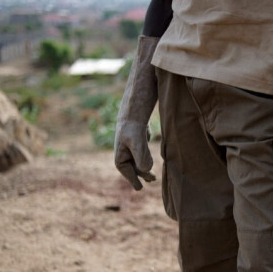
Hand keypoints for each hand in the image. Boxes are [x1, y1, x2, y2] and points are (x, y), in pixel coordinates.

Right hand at [113, 36, 158, 189]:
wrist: (140, 84)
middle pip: (129, 160)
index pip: (123, 166)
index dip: (131, 178)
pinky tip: (152, 144)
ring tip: (153, 172)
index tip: (140, 188)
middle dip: (138, 172)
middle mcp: (124, 137)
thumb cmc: (136, 110)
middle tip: (150, 182)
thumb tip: (146, 170)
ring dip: (142, 161)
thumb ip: (141, 153)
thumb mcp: (138, 133)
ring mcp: (131, 129)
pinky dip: (145, 146)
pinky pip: (140, 139)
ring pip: (135, 150)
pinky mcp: (139, 121)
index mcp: (120, 142)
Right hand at [115, 121, 155, 189]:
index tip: (140, 188)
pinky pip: (144, 162)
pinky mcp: (139, 151)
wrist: (134, 116)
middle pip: (136, 171)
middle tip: (153, 179)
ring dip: (146, 172)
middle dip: (143, 176)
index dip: (134, 180)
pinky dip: (147, 166)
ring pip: (140, 167)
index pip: (128, 173)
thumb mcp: (136, 142)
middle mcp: (125, 159)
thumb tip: (146, 170)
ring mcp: (132, 156)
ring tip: (153, 178)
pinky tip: (151, 171)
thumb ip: (141, 156)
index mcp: (120, 160)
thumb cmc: (132, 129)